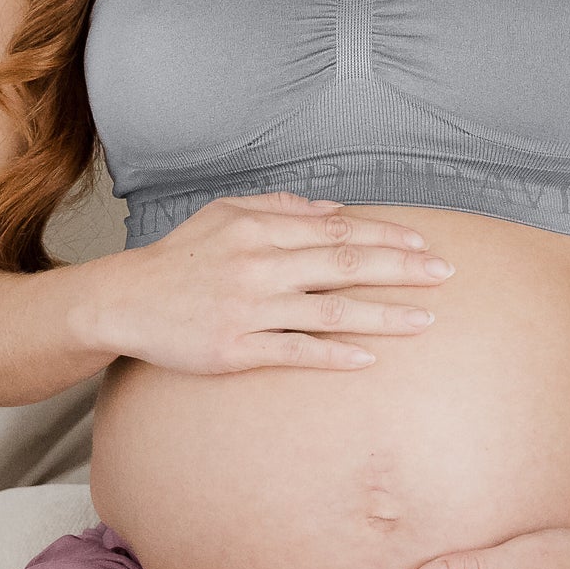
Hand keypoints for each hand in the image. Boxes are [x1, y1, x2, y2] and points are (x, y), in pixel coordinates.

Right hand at [85, 190, 454, 375]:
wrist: (125, 300)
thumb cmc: (182, 257)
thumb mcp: (225, 215)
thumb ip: (282, 209)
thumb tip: (337, 211)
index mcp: (259, 228)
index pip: (337, 229)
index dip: (385, 237)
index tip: (424, 245)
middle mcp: (259, 264)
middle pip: (343, 264)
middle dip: (400, 269)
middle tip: (444, 274)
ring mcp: (248, 308)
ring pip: (328, 310)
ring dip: (381, 316)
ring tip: (424, 321)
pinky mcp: (234, 348)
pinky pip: (293, 351)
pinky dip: (333, 355)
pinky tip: (367, 359)